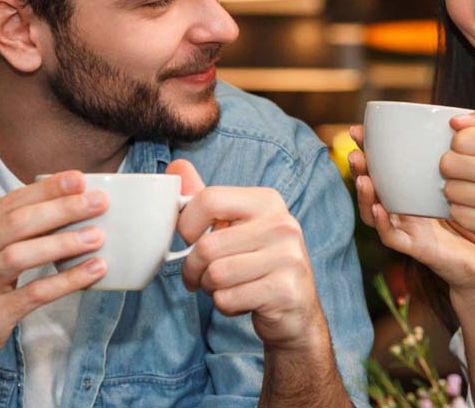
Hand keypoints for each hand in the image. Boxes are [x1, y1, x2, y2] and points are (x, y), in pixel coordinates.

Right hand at [0, 171, 108, 387]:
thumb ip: (5, 232)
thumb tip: (58, 206)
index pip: (8, 202)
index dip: (46, 189)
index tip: (79, 179)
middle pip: (17, 223)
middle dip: (61, 208)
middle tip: (97, 202)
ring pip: (22, 255)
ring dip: (64, 243)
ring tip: (97, 236)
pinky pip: (34, 293)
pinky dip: (67, 280)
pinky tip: (92, 271)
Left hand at [167, 160, 328, 353]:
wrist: (296, 309)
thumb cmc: (258, 264)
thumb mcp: (235, 227)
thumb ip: (207, 200)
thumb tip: (177, 165)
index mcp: (267, 202)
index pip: (209, 199)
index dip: (186, 224)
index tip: (188, 240)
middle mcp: (282, 224)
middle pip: (208, 245)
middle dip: (194, 269)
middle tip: (200, 277)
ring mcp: (287, 258)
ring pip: (216, 275)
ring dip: (210, 289)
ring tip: (227, 287)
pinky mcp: (284, 290)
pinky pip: (228, 299)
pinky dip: (225, 306)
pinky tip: (242, 301)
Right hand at [348, 125, 474, 294]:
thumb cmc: (473, 215)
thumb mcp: (464, 180)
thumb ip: (458, 154)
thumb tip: (458, 119)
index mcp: (408, 190)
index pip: (380, 168)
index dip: (366, 150)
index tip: (357, 131)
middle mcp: (401, 208)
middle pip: (371, 188)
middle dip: (359, 170)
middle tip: (355, 153)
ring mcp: (405, 228)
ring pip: (374, 212)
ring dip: (366, 196)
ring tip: (363, 178)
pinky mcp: (414, 247)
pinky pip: (392, 236)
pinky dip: (383, 223)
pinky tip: (380, 208)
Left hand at [439, 106, 474, 253]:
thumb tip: (454, 121)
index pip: (461, 138)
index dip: (461, 145)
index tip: (470, 152)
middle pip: (448, 163)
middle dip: (454, 168)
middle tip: (468, 173)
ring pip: (449, 189)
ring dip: (457, 191)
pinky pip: (455, 213)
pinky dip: (462, 211)